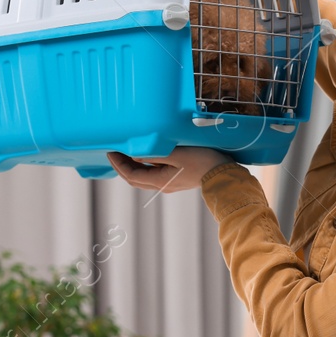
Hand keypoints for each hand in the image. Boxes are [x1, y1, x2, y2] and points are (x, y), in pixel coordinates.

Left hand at [107, 148, 231, 192]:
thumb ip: (155, 154)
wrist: (224, 174)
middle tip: (114, 152)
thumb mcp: (177, 154)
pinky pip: (154, 174)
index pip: (130, 175)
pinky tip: (146, 155)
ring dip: (133, 166)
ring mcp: (170, 183)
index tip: (110, 151)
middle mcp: (162, 185)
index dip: (118, 164)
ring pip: (144, 177)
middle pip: (134, 179)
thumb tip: (136, 155)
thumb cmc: (203, 162)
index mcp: (159, 180)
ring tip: (127, 151)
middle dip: (122, 166)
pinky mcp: (177, 179)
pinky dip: (145, 165)